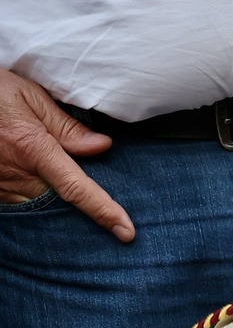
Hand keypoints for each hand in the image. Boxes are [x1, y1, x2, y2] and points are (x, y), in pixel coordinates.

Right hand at [0, 67, 133, 240]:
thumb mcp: (29, 96)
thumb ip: (66, 125)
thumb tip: (102, 146)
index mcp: (32, 148)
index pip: (76, 187)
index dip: (103, 211)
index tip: (126, 231)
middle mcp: (16, 173)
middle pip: (61, 204)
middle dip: (85, 210)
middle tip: (111, 213)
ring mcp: (0, 185)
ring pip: (41, 208)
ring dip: (61, 208)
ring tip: (81, 201)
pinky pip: (20, 204)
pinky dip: (38, 201)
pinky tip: (49, 192)